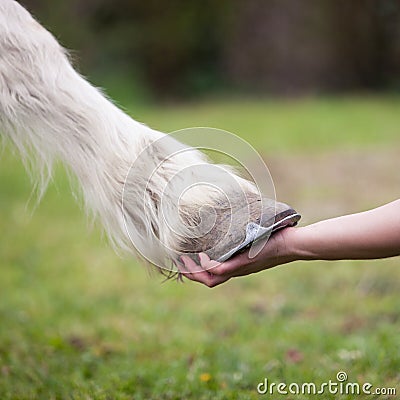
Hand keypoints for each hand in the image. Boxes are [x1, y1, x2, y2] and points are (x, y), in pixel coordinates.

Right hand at [178, 227, 297, 286]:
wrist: (292, 243)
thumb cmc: (275, 237)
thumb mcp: (254, 235)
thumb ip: (243, 229)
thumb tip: (235, 210)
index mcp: (236, 264)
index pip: (212, 273)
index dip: (197, 270)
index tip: (185, 260)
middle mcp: (236, 270)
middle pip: (208, 280)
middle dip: (191, 273)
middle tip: (180, 262)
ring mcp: (239, 268)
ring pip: (211, 279)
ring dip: (195, 272)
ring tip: (184, 260)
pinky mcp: (243, 263)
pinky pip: (220, 270)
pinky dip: (207, 266)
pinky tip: (200, 255)